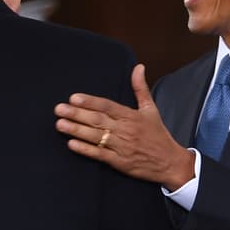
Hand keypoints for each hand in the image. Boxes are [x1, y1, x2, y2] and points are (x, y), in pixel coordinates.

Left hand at [55, 64, 194, 189]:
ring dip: (76, 130)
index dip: (90, 102)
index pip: (107, 106)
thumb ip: (140, 88)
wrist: (170, 163)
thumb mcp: (151, 109)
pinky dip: (86, 150)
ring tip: (60, 124)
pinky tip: (72, 144)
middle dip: (77, 114)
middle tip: (59, 109)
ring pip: (96, 136)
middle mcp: (126, 130)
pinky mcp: (120, 162)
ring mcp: (122, 147)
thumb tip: (138, 67)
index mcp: (132, 116)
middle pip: (98, 120)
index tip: (74, 97)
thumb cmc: (159, 135)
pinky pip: (100, 155)